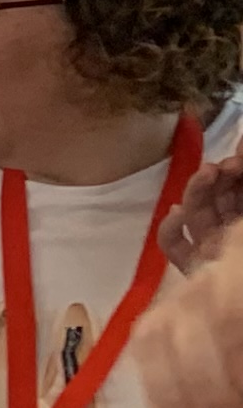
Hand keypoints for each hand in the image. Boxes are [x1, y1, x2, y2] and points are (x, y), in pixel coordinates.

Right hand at [167, 155, 242, 271]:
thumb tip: (242, 141)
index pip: (239, 186)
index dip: (236, 166)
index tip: (238, 148)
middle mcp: (233, 231)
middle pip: (218, 196)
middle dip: (220, 176)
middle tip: (227, 163)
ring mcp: (212, 249)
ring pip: (195, 214)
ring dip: (197, 189)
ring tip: (208, 171)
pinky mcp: (193, 266)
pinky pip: (174, 245)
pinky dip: (171, 227)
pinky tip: (177, 211)